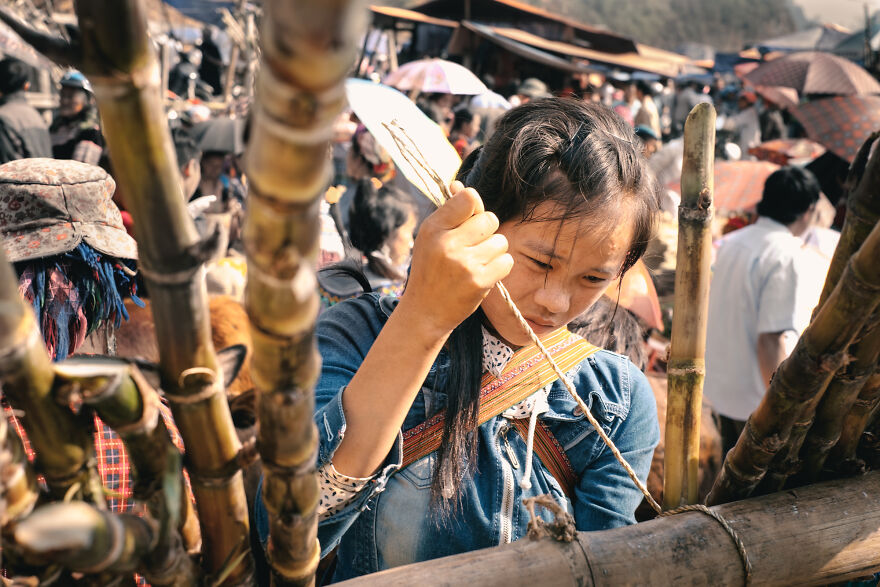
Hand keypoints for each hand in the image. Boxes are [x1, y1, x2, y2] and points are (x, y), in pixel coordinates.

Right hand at [399, 181, 512, 337]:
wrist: (425, 311)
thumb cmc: (430, 270)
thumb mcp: (430, 238)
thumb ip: (448, 213)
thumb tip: (460, 185)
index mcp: (433, 228)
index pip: (468, 198)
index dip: (474, 207)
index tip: (468, 220)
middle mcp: (448, 243)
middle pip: (490, 219)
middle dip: (487, 231)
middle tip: (473, 246)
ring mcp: (465, 263)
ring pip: (501, 241)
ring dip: (494, 251)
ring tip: (476, 262)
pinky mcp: (480, 281)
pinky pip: (506, 262)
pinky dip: (499, 267)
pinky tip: (484, 274)